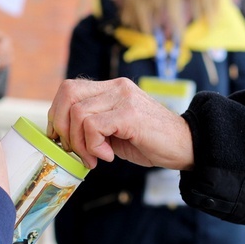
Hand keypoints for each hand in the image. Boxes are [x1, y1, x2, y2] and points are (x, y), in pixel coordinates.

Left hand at [46, 78, 193, 169]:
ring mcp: (123, 98)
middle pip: (68, 93)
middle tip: (74, 150)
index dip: (57, 114)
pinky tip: (107, 156)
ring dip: (80, 143)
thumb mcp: (116, 130)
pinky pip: (93, 126)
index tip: (61, 138)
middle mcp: (116, 86)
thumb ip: (93, 125)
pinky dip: (93, 146)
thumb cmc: (151, 142)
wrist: (187, 146)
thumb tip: (63, 135)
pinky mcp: (129, 114)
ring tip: (95, 157)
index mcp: (111, 87)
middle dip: (62, 126)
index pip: (70, 88)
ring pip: (78, 113)